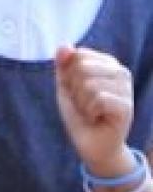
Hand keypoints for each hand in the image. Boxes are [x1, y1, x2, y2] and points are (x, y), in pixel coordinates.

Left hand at [54, 46, 133, 172]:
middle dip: (75, 89)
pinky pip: (98, 99)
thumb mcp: (66, 87)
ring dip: (82, 103)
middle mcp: (120, 71)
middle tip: (84, 104)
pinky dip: (89, 112)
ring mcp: (126, 88)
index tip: (77, 91)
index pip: (78, 55)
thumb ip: (63, 65)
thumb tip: (64, 45)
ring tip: (90, 112)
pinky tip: (97, 118)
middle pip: (82, 67)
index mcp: (107, 63)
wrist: (92, 146)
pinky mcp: (127, 106)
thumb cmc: (80, 115)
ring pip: (89, 84)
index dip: (69, 76)